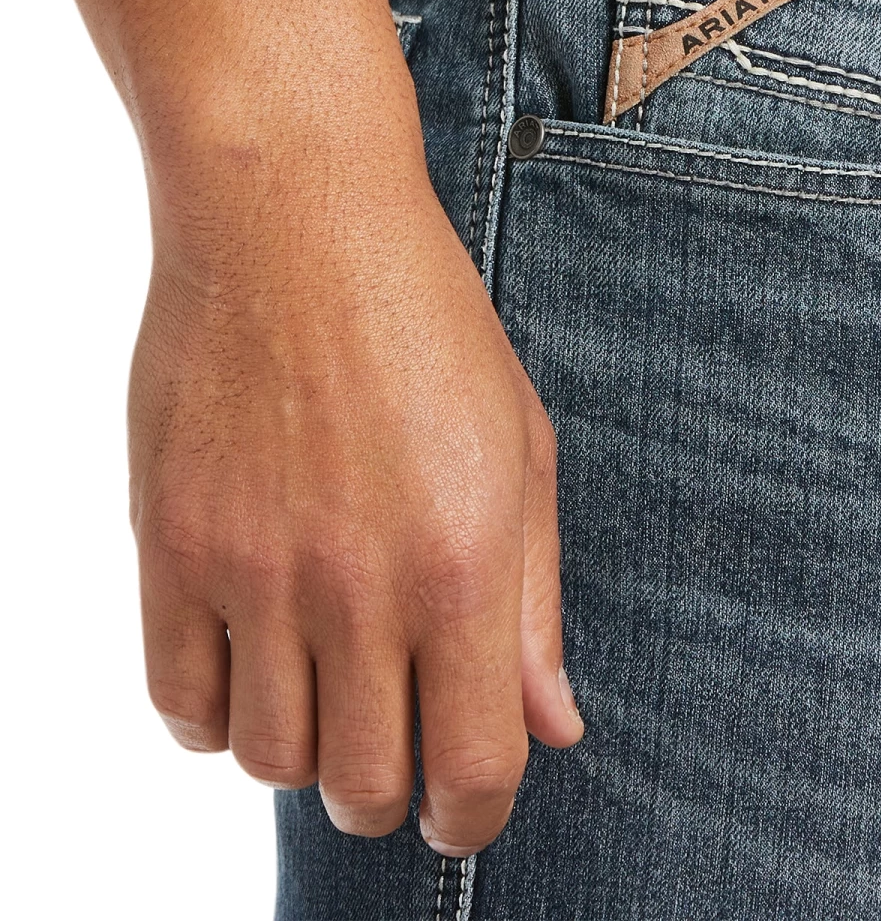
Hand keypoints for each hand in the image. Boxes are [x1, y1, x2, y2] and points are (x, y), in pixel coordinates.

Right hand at [128, 168, 581, 855]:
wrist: (296, 223)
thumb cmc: (429, 326)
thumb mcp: (521, 451)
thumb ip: (535, 604)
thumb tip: (552, 730)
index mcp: (464, 562)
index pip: (471, 770)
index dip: (475, 817)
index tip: (470, 808)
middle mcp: (357, 585)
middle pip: (365, 786)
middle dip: (394, 790)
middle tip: (399, 736)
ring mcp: (252, 570)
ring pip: (270, 761)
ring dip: (308, 749)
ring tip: (329, 683)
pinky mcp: (168, 547)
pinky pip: (180, 707)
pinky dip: (219, 717)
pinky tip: (256, 662)